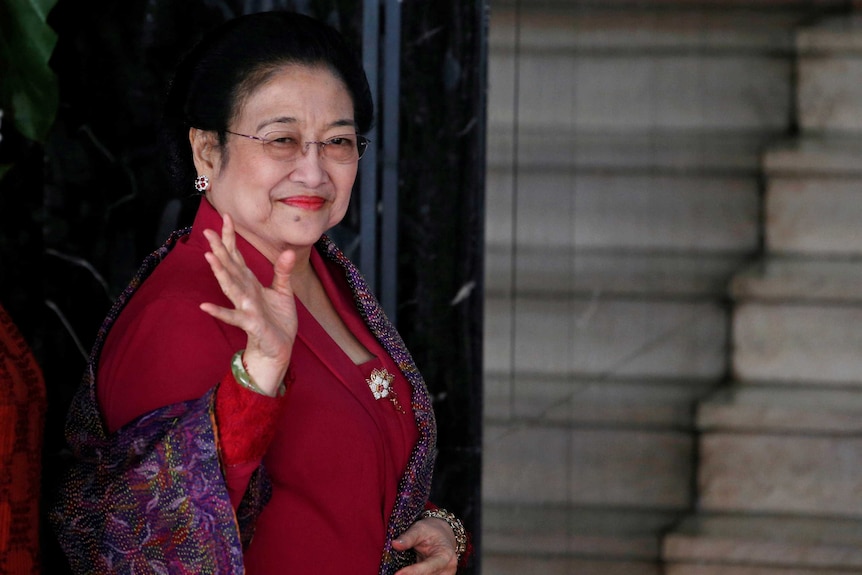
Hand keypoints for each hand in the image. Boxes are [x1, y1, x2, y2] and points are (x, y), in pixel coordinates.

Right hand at [199, 213, 296, 395]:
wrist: (277, 347)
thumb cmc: (277, 320)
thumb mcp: (283, 291)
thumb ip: (282, 271)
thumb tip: (288, 250)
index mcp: (250, 282)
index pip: (237, 256)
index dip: (231, 238)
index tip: (225, 217)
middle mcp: (244, 292)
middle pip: (230, 267)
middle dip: (220, 250)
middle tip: (207, 231)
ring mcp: (245, 307)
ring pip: (231, 287)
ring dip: (220, 273)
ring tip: (209, 257)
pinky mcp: (250, 323)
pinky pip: (233, 317)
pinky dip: (220, 312)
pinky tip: (205, 306)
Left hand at [392, 518, 457, 574]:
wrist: (442, 535)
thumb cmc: (431, 531)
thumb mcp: (419, 529)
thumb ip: (408, 538)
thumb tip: (395, 544)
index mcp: (446, 556)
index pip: (428, 567)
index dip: (413, 572)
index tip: (397, 574)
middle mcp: (448, 568)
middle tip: (395, 573)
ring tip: (401, 572)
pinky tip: (407, 573)